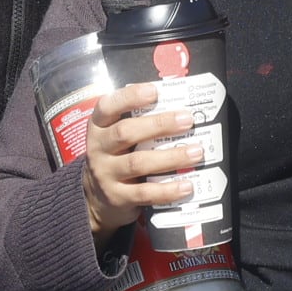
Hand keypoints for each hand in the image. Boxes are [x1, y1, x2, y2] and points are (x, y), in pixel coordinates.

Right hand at [82, 84, 199, 243]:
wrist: (95, 198)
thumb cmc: (116, 157)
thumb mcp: (116, 138)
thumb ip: (138, 124)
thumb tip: (179, 110)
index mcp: (99, 127)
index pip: (107, 107)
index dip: (129, 97)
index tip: (154, 91)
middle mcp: (98, 149)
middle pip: (125, 133)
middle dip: (159, 125)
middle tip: (187, 120)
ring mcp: (106, 174)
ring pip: (138, 163)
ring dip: (170, 157)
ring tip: (196, 152)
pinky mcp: (117, 197)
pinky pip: (144, 193)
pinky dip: (167, 190)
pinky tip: (186, 185)